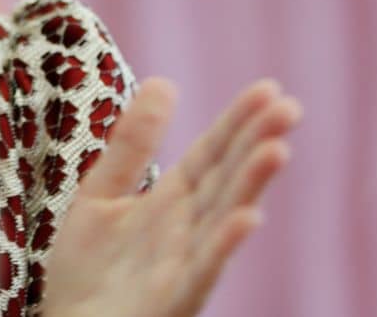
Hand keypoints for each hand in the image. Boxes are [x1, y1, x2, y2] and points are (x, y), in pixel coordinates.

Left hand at [40, 77, 300, 316]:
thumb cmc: (87, 274)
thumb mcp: (102, 194)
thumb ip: (132, 145)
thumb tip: (165, 81)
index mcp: (172, 202)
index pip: (212, 154)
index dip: (238, 122)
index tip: (269, 88)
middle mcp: (186, 230)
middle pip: (226, 181)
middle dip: (256, 145)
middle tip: (289, 109)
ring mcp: (183, 266)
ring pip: (223, 221)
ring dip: (250, 187)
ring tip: (276, 150)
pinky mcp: (171, 301)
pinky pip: (203, 272)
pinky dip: (224, 245)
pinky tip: (248, 219)